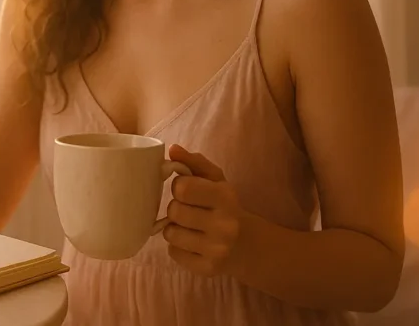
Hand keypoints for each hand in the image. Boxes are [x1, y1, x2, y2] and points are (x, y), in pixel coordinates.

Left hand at [162, 144, 246, 276]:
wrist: (248, 245)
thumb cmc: (224, 206)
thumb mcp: (215, 180)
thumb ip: (194, 162)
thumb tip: (172, 149)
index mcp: (225, 198)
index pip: (183, 188)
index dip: (179, 187)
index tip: (186, 190)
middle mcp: (224, 225)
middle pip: (174, 211)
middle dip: (176, 208)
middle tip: (188, 210)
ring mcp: (216, 250)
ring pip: (170, 233)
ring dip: (174, 228)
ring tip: (189, 226)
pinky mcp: (207, 269)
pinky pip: (173, 253)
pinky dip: (177, 246)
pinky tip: (192, 242)